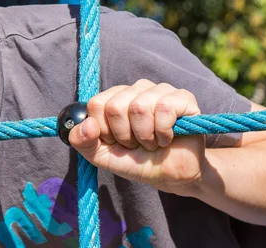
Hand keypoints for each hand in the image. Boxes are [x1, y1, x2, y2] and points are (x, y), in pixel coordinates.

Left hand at [69, 79, 204, 195]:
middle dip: (124, 135)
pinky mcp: (183, 97)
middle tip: (137, 144)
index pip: (96, 104)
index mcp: (115, 97)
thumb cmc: (137, 161)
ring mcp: (160, 90)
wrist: (172, 176)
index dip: (105, 130)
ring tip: (153, 142)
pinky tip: (167, 138)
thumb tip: (86, 124)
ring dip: (144, 136)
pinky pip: (164, 108)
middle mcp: (136, 89)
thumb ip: (82, 141)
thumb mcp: (102, 156)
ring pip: (139, 107)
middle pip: (115, 107)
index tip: (116, 141)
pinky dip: (163, 132)